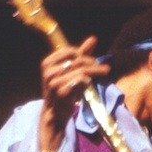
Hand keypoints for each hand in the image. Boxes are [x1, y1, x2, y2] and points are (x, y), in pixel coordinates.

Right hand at [39, 36, 109, 151]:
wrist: (55, 113)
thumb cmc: (63, 90)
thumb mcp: (70, 71)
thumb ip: (81, 54)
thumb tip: (93, 39)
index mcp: (47, 62)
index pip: (70, 51)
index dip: (84, 55)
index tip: (93, 61)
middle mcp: (48, 71)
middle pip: (77, 61)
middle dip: (93, 64)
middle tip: (104, 69)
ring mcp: (53, 82)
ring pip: (80, 71)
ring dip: (95, 73)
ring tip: (102, 74)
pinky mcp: (60, 93)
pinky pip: (80, 82)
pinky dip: (87, 83)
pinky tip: (90, 85)